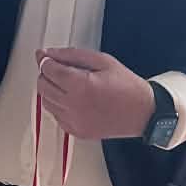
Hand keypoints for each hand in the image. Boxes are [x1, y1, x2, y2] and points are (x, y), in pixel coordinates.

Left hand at [35, 48, 154, 142]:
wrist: (143, 113)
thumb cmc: (127, 87)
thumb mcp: (102, 60)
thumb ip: (72, 55)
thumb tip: (49, 54)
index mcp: (80, 85)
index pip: (48, 69)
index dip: (45, 60)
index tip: (46, 56)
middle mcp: (74, 105)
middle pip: (43, 85)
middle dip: (47, 74)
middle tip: (58, 68)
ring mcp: (74, 121)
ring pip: (46, 102)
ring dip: (51, 90)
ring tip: (67, 84)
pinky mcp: (77, 131)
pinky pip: (56, 116)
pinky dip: (58, 106)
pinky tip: (72, 99)